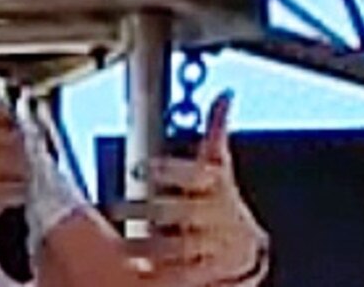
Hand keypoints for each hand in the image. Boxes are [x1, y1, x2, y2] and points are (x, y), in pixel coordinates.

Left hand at [138, 92, 269, 285]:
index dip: (169, 170)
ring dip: (150, 247)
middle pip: (181, 212)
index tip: (141, 168)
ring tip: (120, 246)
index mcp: (216, 185)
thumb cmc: (220, 199)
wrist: (247, 247)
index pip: (195, 173)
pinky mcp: (212, 272)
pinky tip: (139, 272)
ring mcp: (215, 246)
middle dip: (149, 211)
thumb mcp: (220, 166)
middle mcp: (216, 215)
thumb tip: (225, 94)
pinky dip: (165, 275)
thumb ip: (217, 131)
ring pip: (181, 247)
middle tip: (116, 209)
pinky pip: (188, 276)